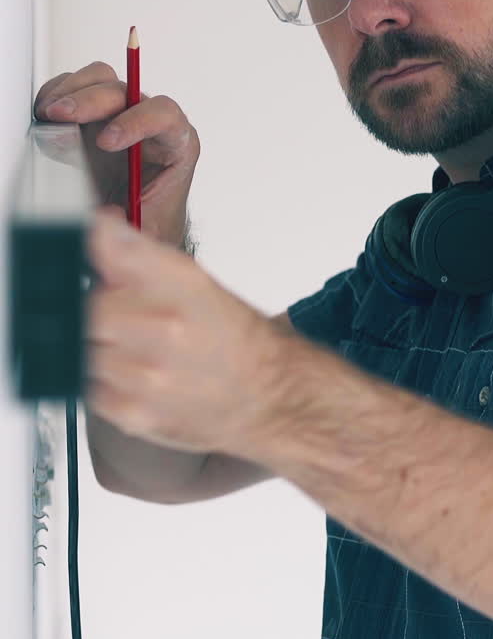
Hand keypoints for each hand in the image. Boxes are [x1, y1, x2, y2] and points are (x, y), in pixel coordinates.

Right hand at [33, 61, 199, 245]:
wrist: (138, 227)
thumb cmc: (150, 224)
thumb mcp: (147, 232)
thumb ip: (131, 228)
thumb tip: (105, 220)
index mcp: (175, 146)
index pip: (166, 116)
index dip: (137, 121)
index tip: (107, 143)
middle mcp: (147, 124)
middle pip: (126, 92)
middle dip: (92, 101)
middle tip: (63, 116)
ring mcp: (118, 116)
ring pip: (102, 81)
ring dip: (74, 92)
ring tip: (51, 114)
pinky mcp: (92, 118)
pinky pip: (77, 89)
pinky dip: (58, 94)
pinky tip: (46, 113)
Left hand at [86, 210, 278, 458]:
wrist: (268, 397)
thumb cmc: (234, 340)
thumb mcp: (194, 281)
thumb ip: (137, 252)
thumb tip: (99, 227)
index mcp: (179, 281)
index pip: (105, 243)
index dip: (85, 241)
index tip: (86, 245)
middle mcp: (161, 324)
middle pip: (83, 301)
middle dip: (97, 305)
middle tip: (124, 314)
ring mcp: (143, 372)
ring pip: (78, 343)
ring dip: (97, 343)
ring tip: (134, 347)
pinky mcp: (129, 411)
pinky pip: (86, 383)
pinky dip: (101, 376)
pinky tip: (132, 374)